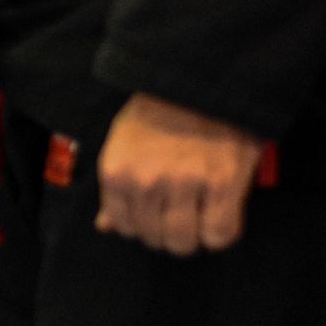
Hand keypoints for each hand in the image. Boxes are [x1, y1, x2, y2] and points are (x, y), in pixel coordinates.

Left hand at [96, 92, 263, 254]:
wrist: (198, 84)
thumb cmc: (157, 115)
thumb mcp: (123, 144)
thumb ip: (115, 189)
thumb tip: (104, 226)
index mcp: (116, 171)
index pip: (124, 227)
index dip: (141, 227)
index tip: (155, 216)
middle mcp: (146, 181)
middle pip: (156, 238)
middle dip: (167, 233)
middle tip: (180, 215)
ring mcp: (184, 183)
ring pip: (185, 241)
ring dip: (193, 237)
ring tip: (199, 217)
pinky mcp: (222, 183)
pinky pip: (220, 234)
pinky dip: (221, 233)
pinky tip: (219, 214)